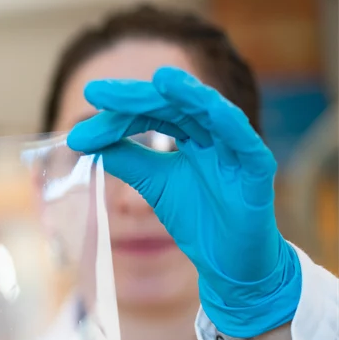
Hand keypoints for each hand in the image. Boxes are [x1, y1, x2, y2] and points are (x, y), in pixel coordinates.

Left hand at [68, 66, 300, 338]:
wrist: (229, 260)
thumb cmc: (197, 216)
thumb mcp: (153, 184)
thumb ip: (127, 161)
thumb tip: (86, 140)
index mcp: (191, 135)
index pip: (151, 113)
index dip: (118, 113)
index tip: (82, 115)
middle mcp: (214, 135)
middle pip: (175, 106)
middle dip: (136, 98)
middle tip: (96, 92)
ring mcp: (237, 150)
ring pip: (214, 113)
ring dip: (189, 95)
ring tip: (161, 79)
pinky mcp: (258, 171)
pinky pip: (247, 143)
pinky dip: (230, 124)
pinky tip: (211, 110)